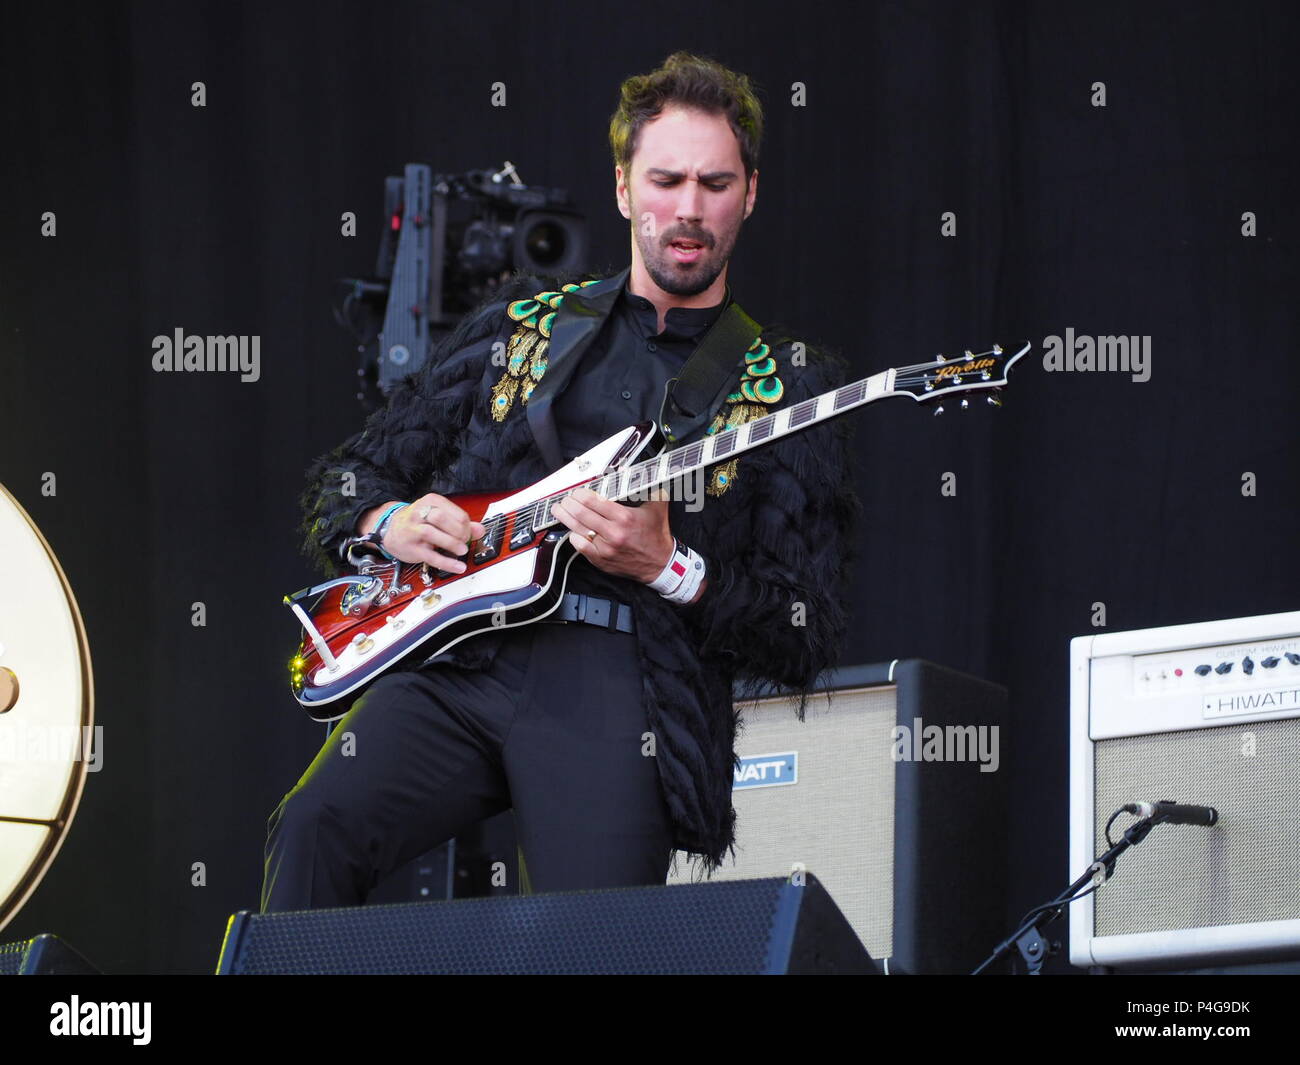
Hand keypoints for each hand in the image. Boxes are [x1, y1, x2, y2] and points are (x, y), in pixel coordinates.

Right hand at [363, 494, 484, 571]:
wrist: (391, 529)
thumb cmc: (418, 522)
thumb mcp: (440, 516)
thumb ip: (461, 522)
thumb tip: (480, 530)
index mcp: (432, 502)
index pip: (456, 512)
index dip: (467, 525)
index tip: (469, 534)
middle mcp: (420, 513)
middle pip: (442, 519)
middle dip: (459, 532)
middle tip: (464, 541)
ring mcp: (413, 530)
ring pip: (434, 534)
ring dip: (452, 544)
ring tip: (461, 551)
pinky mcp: (411, 547)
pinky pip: (430, 556)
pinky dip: (447, 562)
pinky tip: (457, 566)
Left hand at [551, 486, 673, 583]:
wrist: (660, 564)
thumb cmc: (656, 535)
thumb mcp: (657, 507)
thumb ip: (647, 488)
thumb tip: (637, 471)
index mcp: (625, 518)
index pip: (593, 501)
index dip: (580, 494)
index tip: (577, 491)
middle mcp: (614, 533)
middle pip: (581, 514)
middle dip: (569, 503)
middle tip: (565, 499)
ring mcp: (605, 548)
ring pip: (577, 529)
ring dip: (564, 517)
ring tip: (559, 510)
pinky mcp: (600, 560)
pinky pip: (579, 546)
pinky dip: (573, 536)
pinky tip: (572, 529)